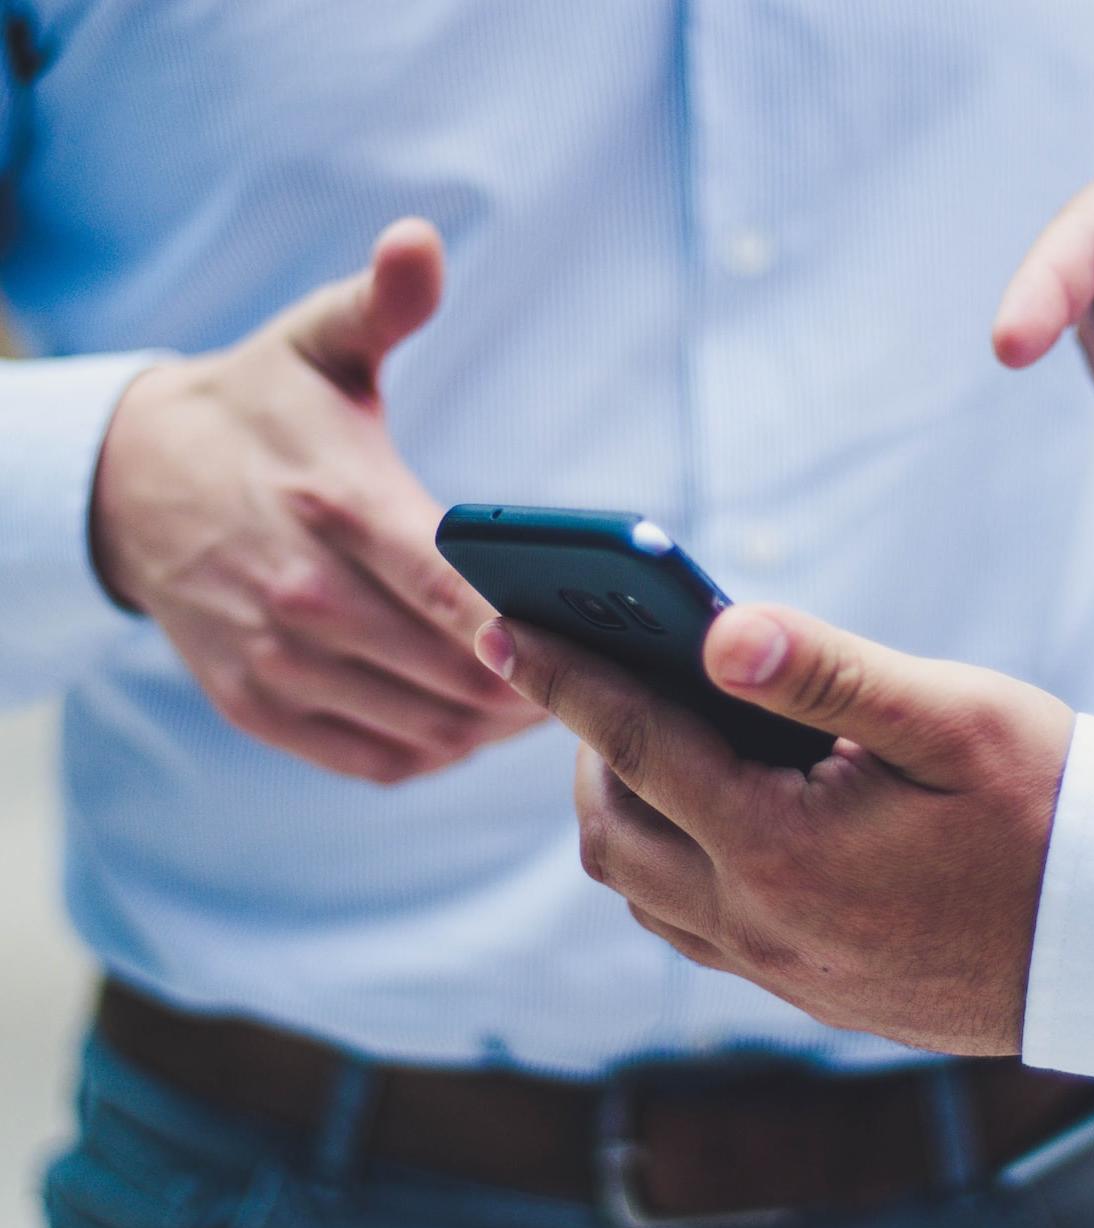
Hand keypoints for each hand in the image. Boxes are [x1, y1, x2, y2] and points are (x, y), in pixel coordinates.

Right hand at [91, 218, 541, 782]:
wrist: (133, 484)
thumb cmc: (257, 413)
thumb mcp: (315, 343)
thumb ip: (380, 303)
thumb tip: (421, 241)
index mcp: (338, 505)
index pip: (455, 590)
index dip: (532, 630)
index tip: (595, 642)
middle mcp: (304, 595)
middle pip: (457, 675)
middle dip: (539, 684)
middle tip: (599, 675)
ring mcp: (276, 660)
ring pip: (427, 728)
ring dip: (498, 727)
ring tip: (552, 701)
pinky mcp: (259, 705)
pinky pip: (377, 759)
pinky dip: (439, 752)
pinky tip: (474, 725)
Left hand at [475, 605, 1072, 1055]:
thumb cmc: (1045, 808)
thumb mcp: (948, 716)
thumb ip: (824, 669)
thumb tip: (716, 629)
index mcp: (780, 847)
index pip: (634, 744)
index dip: (560, 677)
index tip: (497, 626)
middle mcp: (758, 921)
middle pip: (612, 828)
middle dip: (584, 746)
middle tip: (594, 676)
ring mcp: (773, 966)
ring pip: (639, 886)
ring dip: (620, 806)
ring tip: (642, 737)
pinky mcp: (797, 986)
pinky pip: (685, 924)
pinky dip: (662, 859)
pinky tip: (700, 811)